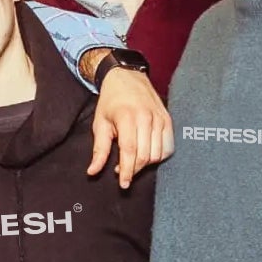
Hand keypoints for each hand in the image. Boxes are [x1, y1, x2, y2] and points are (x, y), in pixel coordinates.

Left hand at [88, 64, 171, 188]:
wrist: (127, 77)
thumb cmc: (111, 101)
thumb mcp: (100, 123)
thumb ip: (99, 150)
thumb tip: (93, 171)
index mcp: (127, 117)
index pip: (130, 151)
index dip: (126, 171)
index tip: (123, 184)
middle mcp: (146, 117)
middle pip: (145, 155)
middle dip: (134, 169)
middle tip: (122, 169)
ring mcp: (160, 118)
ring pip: (157, 154)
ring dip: (145, 163)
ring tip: (133, 159)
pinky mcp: (168, 119)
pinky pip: (168, 146)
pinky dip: (159, 156)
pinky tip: (147, 153)